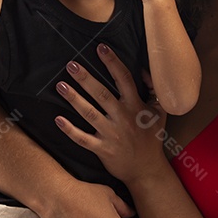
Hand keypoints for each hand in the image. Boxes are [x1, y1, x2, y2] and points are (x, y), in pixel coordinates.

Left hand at [54, 44, 167, 184]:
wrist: (147, 170)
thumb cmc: (151, 137)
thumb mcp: (160, 112)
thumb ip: (154, 90)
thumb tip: (144, 69)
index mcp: (136, 106)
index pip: (124, 79)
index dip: (112, 62)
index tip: (100, 48)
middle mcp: (123, 118)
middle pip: (102, 94)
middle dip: (85, 79)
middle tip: (71, 64)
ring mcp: (111, 134)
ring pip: (90, 114)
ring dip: (74, 99)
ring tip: (60, 86)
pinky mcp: (102, 149)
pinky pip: (83, 139)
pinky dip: (70, 130)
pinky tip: (57, 120)